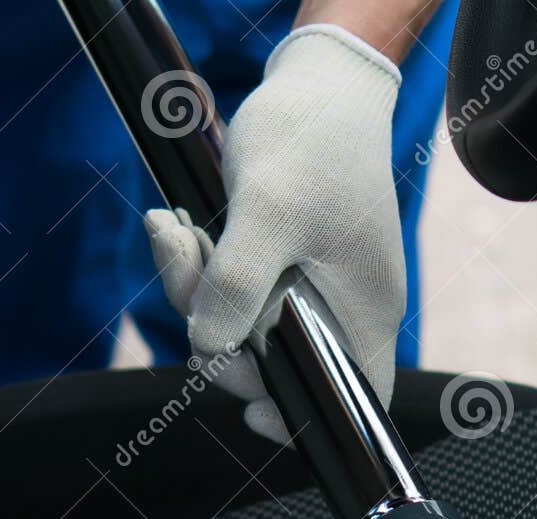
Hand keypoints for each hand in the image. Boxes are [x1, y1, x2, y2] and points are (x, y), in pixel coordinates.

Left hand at [145, 24, 405, 441]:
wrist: (315, 79)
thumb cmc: (311, 138)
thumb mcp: (268, 211)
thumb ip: (237, 286)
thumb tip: (209, 346)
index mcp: (364, 312)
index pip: (356, 400)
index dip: (308, 422)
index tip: (253, 410)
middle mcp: (342, 309)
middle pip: (277, 367)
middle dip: (218, 334)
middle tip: (191, 274)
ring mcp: (310, 289)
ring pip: (242, 326)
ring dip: (194, 289)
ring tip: (173, 232)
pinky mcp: (279, 264)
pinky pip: (231, 290)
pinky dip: (199, 266)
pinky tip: (176, 225)